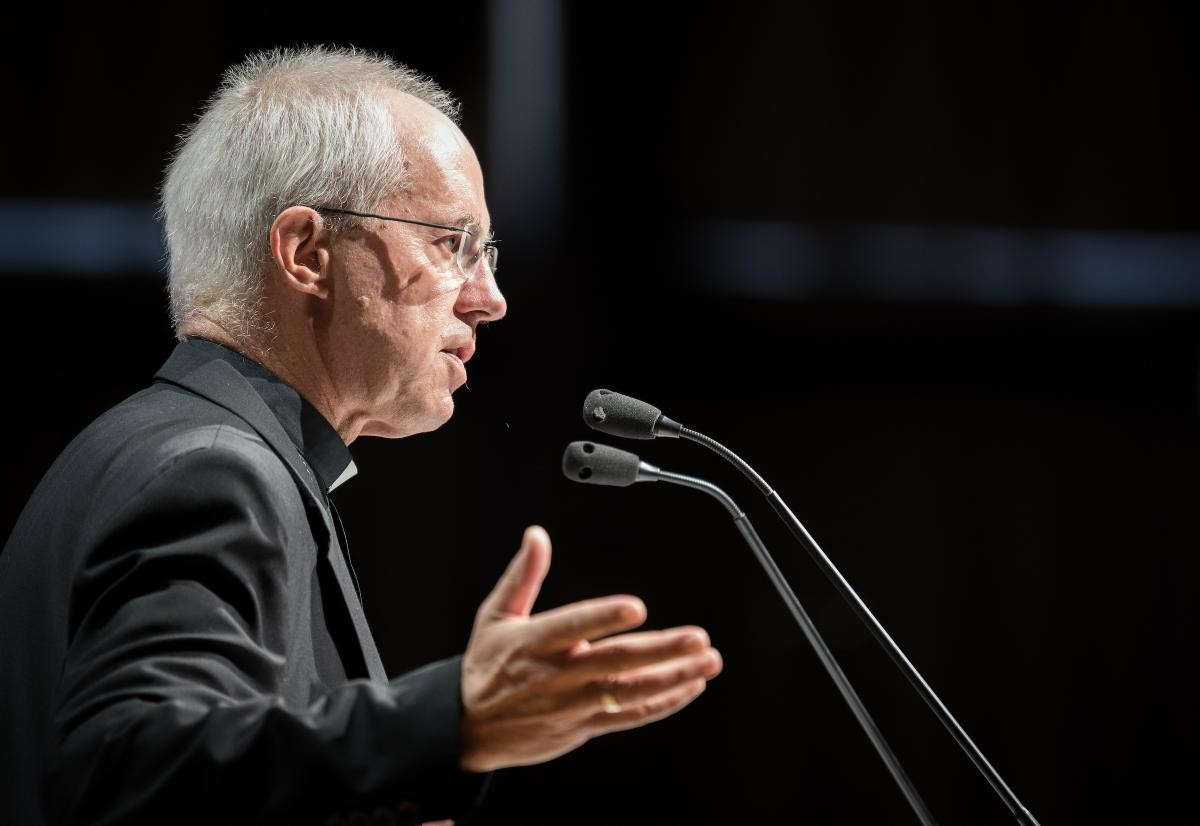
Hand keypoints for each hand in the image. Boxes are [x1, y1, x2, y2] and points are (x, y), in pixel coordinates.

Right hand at [459, 526, 721, 772]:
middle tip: (698, 638)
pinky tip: (689, 688)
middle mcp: (556, 675)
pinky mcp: (583, 727)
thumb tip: (536, 535)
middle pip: (615, 663)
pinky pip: (628, 717)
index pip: (573, 627)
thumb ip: (522, 575)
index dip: (604, 618)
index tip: (637, 608)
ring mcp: (573, 705)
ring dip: (673, 677)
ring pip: (630, 693)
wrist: (468, 729)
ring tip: (707, 662)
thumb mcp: (494, 616)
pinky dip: (662, 704)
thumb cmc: (486, 667)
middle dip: (661, 651)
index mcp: (533, 642)